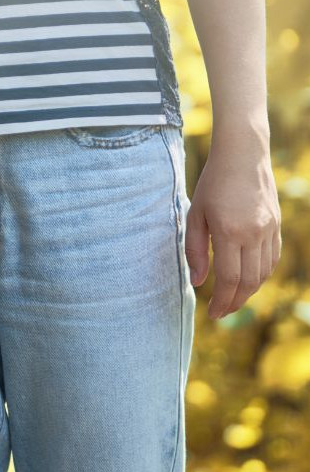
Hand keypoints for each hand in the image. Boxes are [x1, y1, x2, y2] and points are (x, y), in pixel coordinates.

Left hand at [186, 135, 281, 318]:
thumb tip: (198, 282)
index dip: (222, 301)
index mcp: (229, 231)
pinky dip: (260, 274)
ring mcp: (269, 231)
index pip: (229, 279)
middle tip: (221, 312)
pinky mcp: (276, 227)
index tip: (212, 314)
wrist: (243, 156)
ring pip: (263, 273)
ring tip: (232, 298)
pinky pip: (271, 260)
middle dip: (235, 302)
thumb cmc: (212, 183)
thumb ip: (195, 250)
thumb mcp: (195, 214)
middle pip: (248, 282)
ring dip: (248, 291)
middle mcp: (254, 234)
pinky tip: (247, 278)